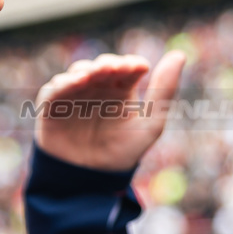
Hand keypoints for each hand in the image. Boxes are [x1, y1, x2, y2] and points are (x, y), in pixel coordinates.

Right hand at [34, 50, 185, 171]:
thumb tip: (180, 54)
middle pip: (102, 66)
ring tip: (95, 74)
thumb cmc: (124, 150)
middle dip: (109, 64)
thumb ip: (164, 90)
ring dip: (87, 70)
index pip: (128, 67)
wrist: (94, 180)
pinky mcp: (53, 107)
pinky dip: (64, 83)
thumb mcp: (150, 123)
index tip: (140, 68)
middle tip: (116, 69)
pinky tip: (77, 82)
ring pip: (78, 71)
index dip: (132, 64)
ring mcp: (74, 94)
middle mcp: (97, 86)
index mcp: (122, 88)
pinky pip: (54, 89)